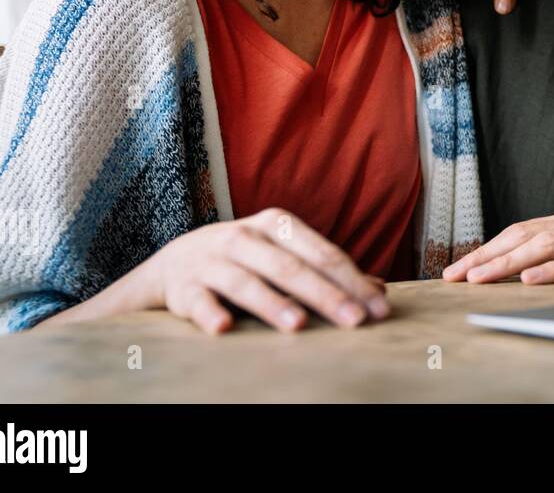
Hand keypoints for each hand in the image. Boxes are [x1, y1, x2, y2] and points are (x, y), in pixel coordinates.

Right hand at [143, 207, 390, 333]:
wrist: (174, 263)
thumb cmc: (247, 260)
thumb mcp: (285, 255)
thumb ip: (328, 272)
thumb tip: (379, 290)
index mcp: (277, 226)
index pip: (323, 254)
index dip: (353, 281)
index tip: (379, 309)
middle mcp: (245, 237)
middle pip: (291, 268)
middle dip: (326, 295)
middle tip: (355, 321)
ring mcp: (212, 261)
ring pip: (247, 282)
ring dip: (272, 304)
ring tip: (298, 325)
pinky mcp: (184, 287)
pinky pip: (198, 301)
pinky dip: (210, 313)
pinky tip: (223, 328)